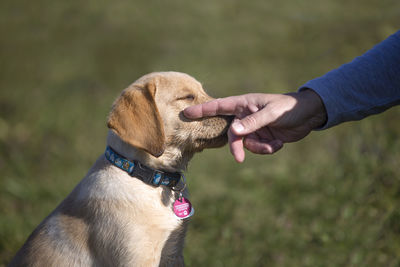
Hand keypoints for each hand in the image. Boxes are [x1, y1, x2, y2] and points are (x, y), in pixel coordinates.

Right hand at [183, 90, 326, 162]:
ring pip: (245, 144)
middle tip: (238, 158)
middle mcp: (244, 117)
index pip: (218, 107)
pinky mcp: (261, 138)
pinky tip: (280, 143)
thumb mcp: (271, 114)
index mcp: (243, 104)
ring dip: (259, 148)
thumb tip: (234, 132)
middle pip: (231, 134)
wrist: (308, 115)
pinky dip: (268, 150)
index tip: (186, 113)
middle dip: (236, 146)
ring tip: (277, 143)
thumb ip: (252, 123)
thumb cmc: (288, 107)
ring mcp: (252, 128)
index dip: (202, 110)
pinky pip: (257, 149)